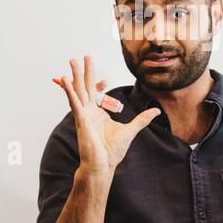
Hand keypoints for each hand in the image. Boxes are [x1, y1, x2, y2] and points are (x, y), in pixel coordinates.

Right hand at [53, 55, 159, 174]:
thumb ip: (142, 119)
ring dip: (74, 76)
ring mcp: (83, 115)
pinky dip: (69, 91)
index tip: (104, 78)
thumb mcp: (131, 130)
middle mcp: (89, 112)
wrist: (103, 165)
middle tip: (82, 57)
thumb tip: (156, 111)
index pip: (95, 93)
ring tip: (72, 61)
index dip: (97, 84)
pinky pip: (74, 102)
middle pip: (85, 87)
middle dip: (84, 72)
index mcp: (98, 114)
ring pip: (78, 90)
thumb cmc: (112, 151)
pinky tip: (66, 79)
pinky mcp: (80, 120)